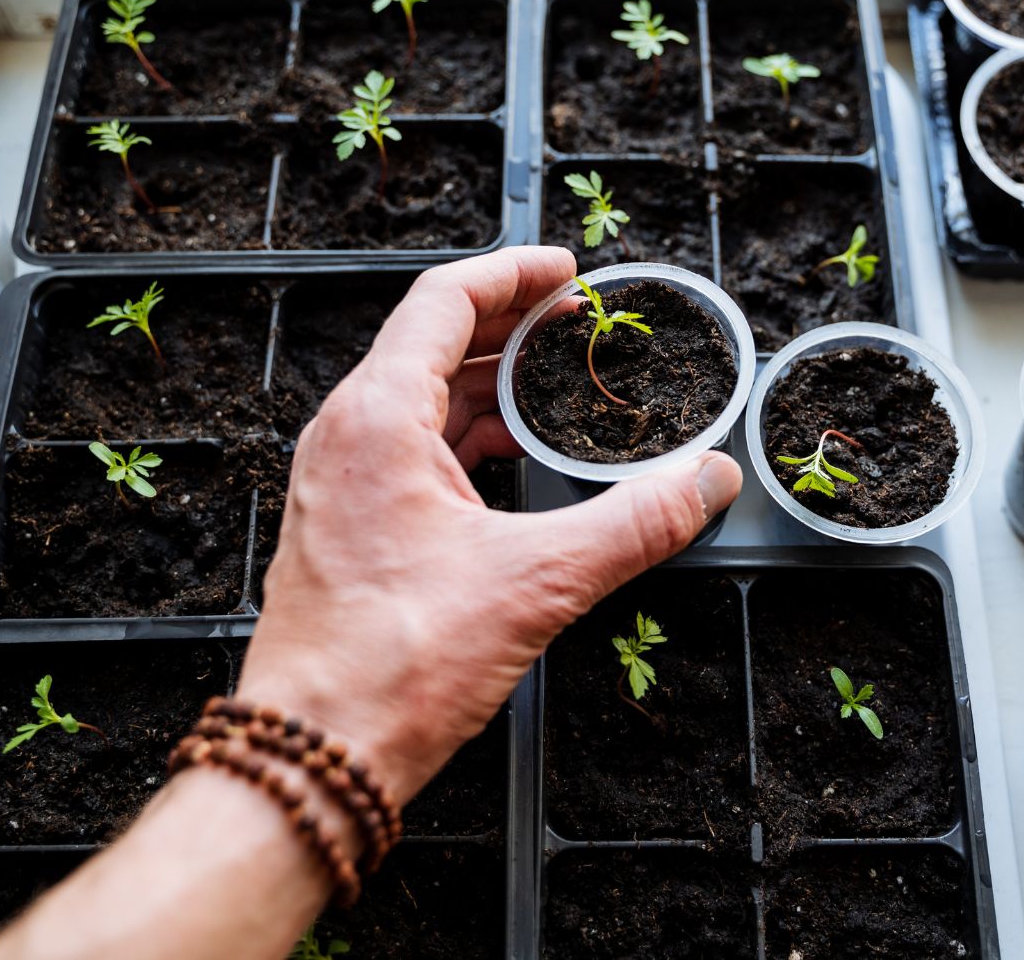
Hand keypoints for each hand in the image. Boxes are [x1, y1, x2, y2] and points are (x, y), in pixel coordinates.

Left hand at [234, 247, 741, 804]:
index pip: (444, 300)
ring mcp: (341, 484)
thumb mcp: (538, 581)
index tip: (568, 271)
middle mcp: (347, 438)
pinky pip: (414, 453)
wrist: (316, 752)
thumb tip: (707, 481)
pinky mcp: (349, 528)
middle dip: (512, 328)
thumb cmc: (394, 664)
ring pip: (424, 403)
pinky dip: (470, 440)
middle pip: (434, 344)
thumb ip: (635, 522)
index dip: (514, 272)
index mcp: (377, 418)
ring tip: (560, 389)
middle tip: (578, 323)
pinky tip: (516, 464)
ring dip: (493, 387)